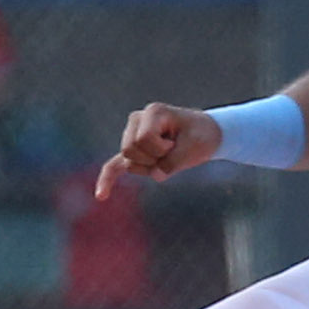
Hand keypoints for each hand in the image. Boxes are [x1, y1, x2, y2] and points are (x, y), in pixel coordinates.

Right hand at [94, 101, 220, 199]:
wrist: (206, 134)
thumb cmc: (201, 137)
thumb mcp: (194, 148)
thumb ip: (173, 163)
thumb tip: (155, 174)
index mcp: (154, 112)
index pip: (143, 139)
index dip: (161, 149)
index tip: (177, 143)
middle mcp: (138, 120)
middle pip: (130, 150)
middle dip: (154, 157)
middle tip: (173, 148)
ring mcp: (133, 135)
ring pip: (130, 162)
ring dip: (150, 166)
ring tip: (167, 154)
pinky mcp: (134, 151)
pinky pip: (114, 166)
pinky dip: (107, 180)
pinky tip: (102, 196)